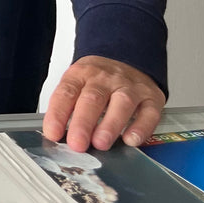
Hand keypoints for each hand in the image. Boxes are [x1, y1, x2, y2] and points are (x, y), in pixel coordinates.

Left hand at [42, 55, 165, 152]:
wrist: (127, 59)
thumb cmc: (98, 79)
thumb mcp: (78, 83)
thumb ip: (68, 107)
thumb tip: (57, 136)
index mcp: (82, 74)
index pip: (67, 92)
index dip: (58, 113)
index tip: (53, 133)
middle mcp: (105, 78)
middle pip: (92, 98)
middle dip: (83, 123)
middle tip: (77, 143)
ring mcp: (130, 86)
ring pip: (121, 103)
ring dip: (110, 125)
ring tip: (100, 143)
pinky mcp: (151, 97)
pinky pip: (149, 112)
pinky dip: (141, 127)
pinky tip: (131, 140)